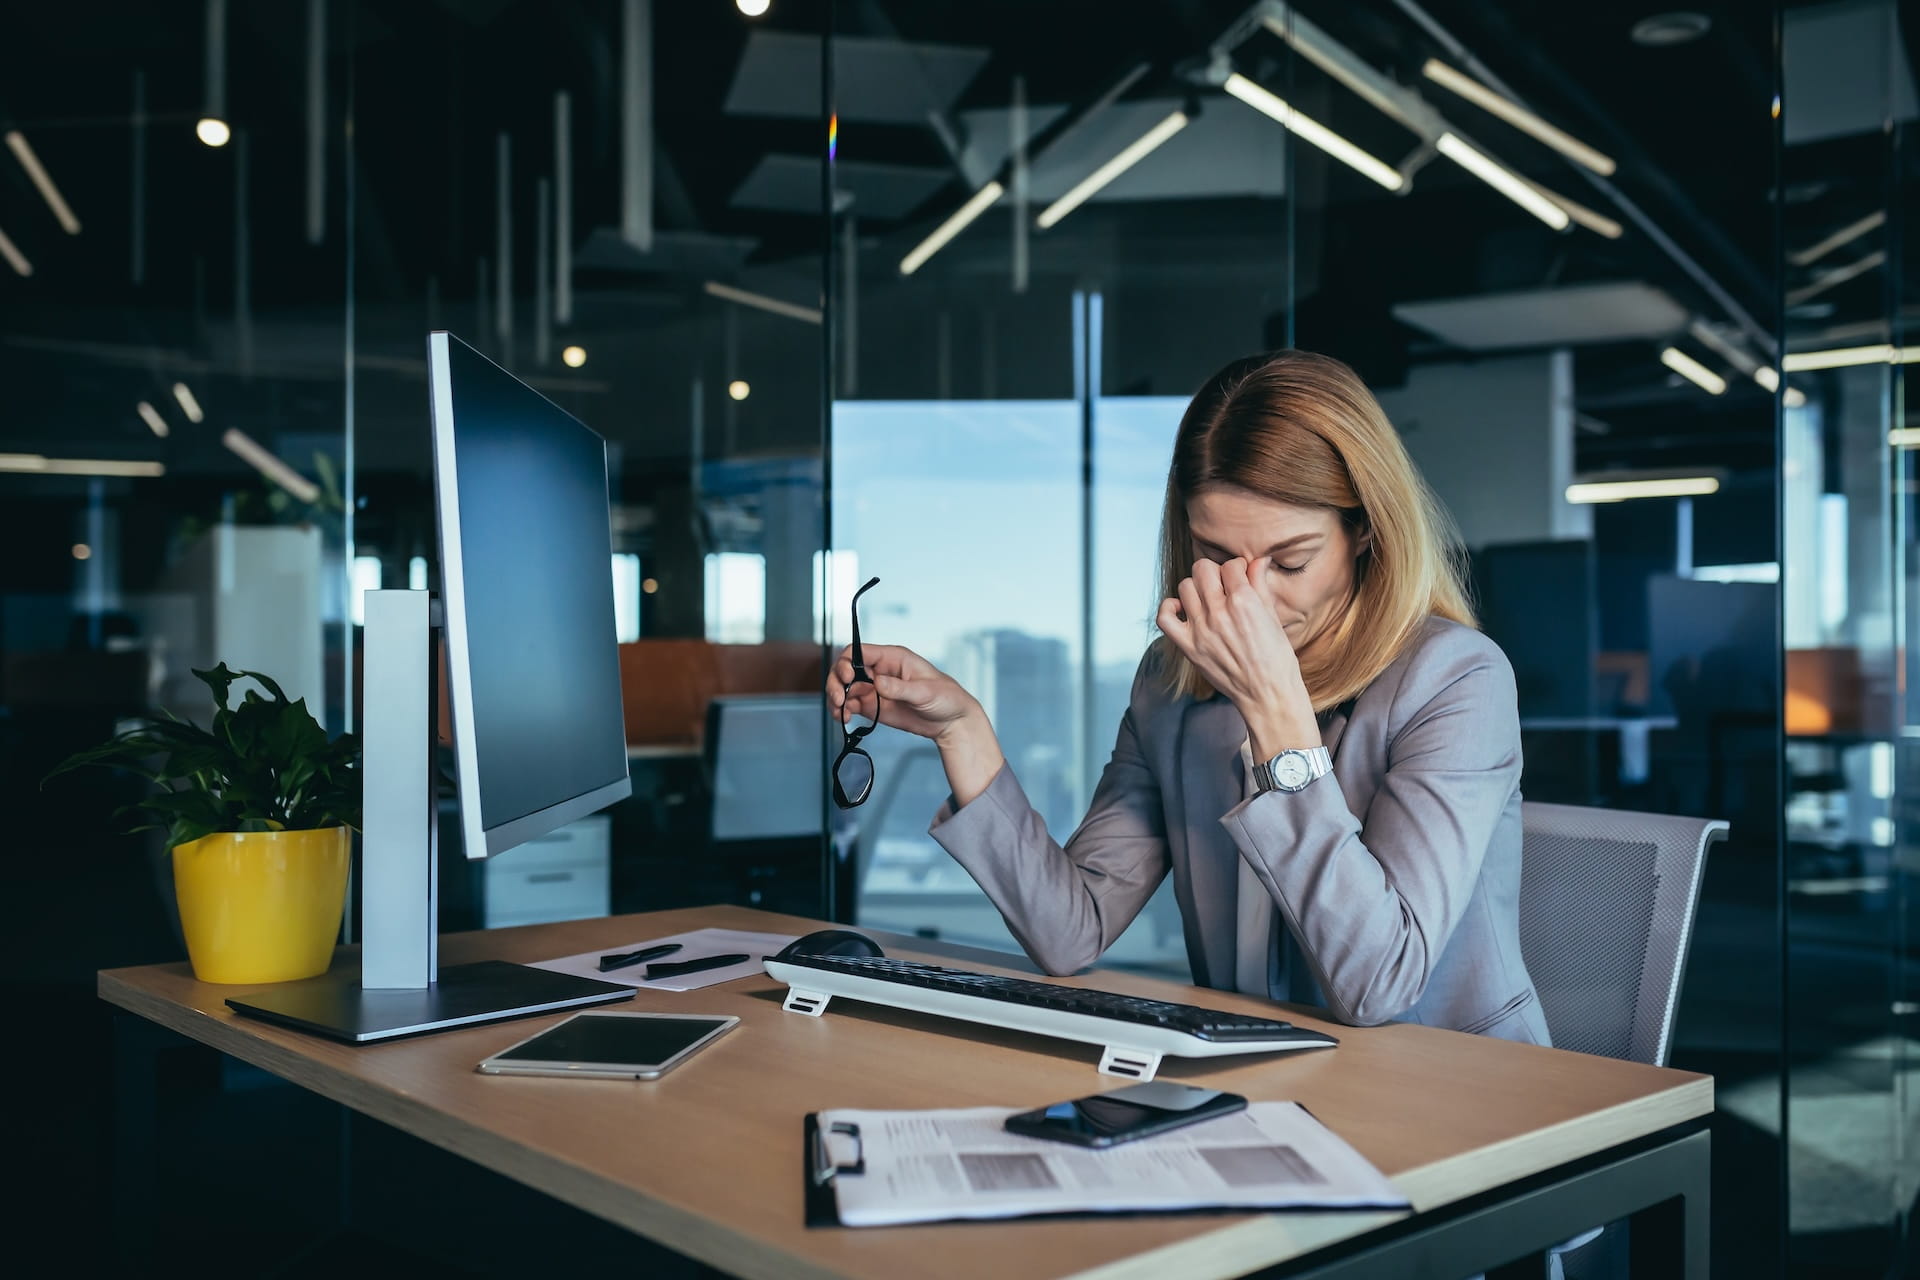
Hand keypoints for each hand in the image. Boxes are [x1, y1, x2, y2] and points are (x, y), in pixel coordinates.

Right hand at [826, 642, 1005, 806]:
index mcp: (892, 658)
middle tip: (839, 699)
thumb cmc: (945, 698)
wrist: (951, 721)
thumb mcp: (925, 692)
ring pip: (844, 688)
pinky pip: (850, 705)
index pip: (858, 652)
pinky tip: (844, 719)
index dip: (847, 663)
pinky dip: (842, 711)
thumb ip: (900, 688)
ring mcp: (874, 689)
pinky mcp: (873, 706)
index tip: (847, 679)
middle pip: (845, 669)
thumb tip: (877, 683)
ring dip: (837, 698)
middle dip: (836, 682)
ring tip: (841, 713)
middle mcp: (879, 671)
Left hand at [1156, 558, 1319, 754]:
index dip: (1237, 567)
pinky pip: (1165, 618)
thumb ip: (1261, 585)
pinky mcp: (1188, 647)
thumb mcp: (1273, 616)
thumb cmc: (1276, 659)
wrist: (1267, 694)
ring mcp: (1201, 629)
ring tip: (1207, 598)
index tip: (1240, 576)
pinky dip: (1169, 608)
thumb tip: (1258, 560)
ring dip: (1196, 588)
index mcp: (1244, 601)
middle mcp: (1219, 612)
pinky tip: (1182, 608)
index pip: (1231, 565)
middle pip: (1203, 569)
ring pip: (1185, 587)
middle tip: (1223, 585)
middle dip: (1215, 572)